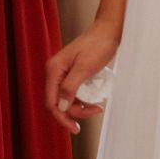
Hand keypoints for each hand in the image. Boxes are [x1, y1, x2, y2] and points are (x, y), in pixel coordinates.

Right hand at [45, 19, 119, 133]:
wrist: (108, 30)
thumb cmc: (98, 45)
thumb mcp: (85, 68)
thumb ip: (70, 87)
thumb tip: (60, 107)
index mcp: (54, 69)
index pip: (51, 102)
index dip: (62, 117)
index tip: (75, 128)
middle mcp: (55, 72)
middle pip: (58, 102)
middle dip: (75, 112)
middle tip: (94, 111)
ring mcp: (63, 73)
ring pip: (66, 99)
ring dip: (80, 107)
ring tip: (96, 107)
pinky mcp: (72, 73)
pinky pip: (73, 93)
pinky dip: (82, 100)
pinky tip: (93, 101)